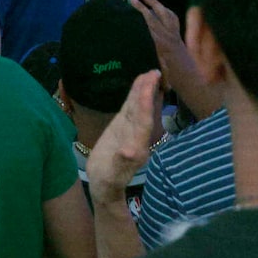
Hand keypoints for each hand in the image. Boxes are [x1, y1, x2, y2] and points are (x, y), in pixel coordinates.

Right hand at [83, 72, 163, 207]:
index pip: (144, 121)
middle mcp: (137, 136)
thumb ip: (121, 162)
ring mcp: (130, 130)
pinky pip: (130, 109)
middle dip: (148, 92)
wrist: (103, 185)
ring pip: (138, 107)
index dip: (146, 103)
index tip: (149, 86)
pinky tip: (136, 85)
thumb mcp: (111, 176)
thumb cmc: (107, 182)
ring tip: (148, 73)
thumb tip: (128, 151)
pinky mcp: (122, 127)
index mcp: (138, 146)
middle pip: (144, 111)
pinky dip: (133, 96)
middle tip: (154, 72)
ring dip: (143, 91)